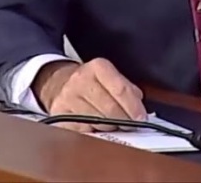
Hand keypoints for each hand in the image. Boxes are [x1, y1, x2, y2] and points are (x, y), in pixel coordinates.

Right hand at [32, 57, 146, 131]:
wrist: (59, 83)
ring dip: (109, 128)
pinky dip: (93, 132)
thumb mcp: (110, 77)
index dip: (134, 107)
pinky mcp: (59, 113)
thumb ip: (128, 89)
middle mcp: (81, 80)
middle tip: (129, 125)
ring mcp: (68, 97)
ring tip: (110, 123)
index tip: (141, 119)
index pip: (120, 90)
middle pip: (110, 109)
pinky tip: (95, 127)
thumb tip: (140, 108)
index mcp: (98, 67)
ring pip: (98, 122)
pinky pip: (83, 130)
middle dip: (124, 121)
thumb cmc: (90, 83)